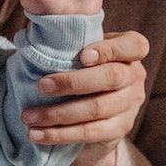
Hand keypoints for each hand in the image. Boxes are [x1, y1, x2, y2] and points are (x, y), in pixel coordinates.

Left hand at [22, 29, 148, 165]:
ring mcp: (131, 105)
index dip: (109, 50)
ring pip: (97, 109)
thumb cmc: (81, 71)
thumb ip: (72, 42)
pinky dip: (60, 134)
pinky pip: (90, 133)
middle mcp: (136, 77)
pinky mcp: (120, 129)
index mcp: (131, 52)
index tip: (82, 56)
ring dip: (59, 114)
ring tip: (29, 116)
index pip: (133, 46)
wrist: (93, 114)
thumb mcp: (82, 53)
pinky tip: (37, 135)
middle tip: (41, 87)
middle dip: (73, 82)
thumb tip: (39, 30)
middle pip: (111, 78)